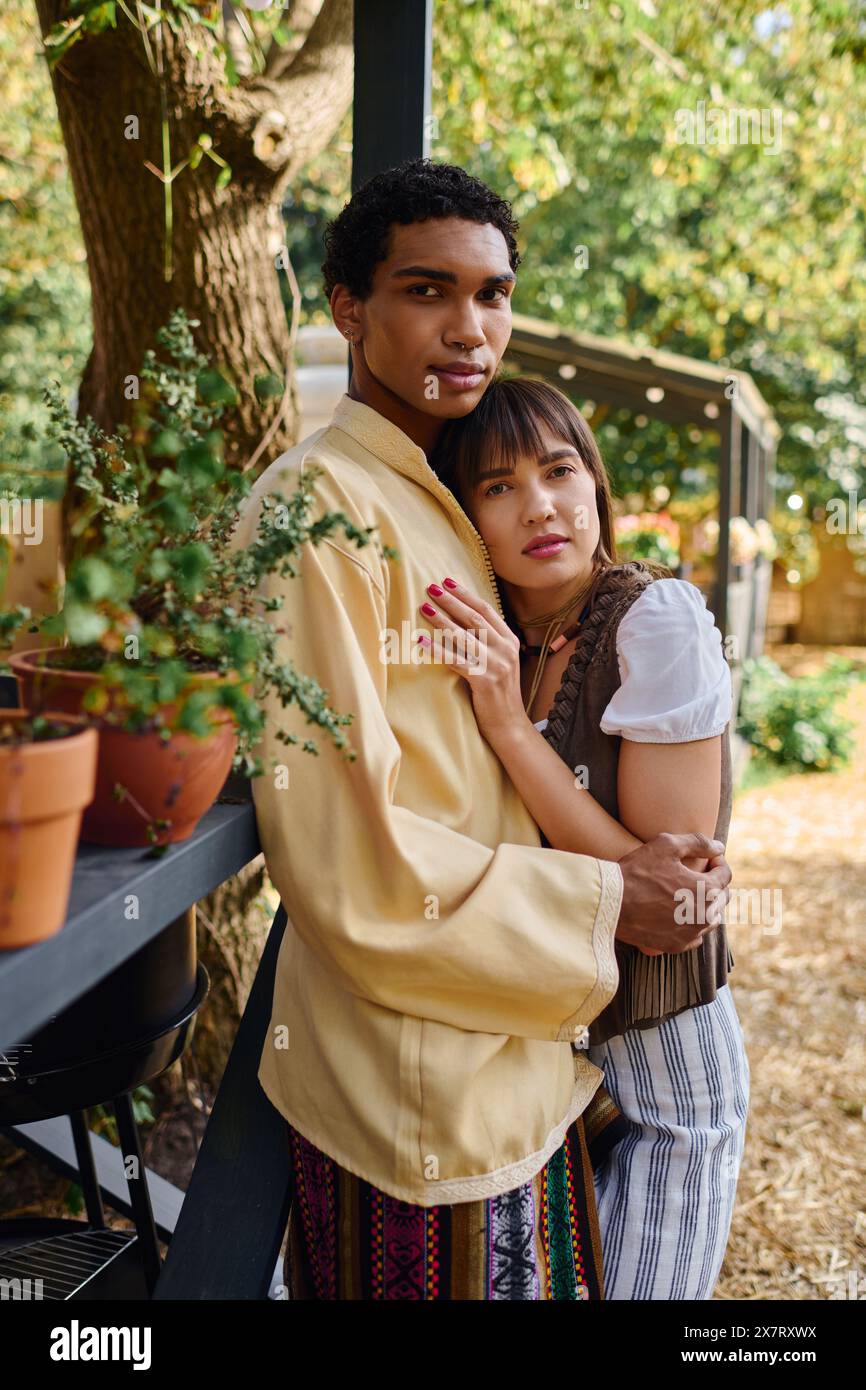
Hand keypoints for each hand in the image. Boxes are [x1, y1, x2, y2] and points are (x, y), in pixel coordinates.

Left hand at [418, 578, 525, 740]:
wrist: (509, 724)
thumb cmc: (499, 693)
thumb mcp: (501, 662)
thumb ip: (489, 642)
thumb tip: (464, 621)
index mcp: (509, 641)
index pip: (486, 611)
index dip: (466, 595)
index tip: (448, 582)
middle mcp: (504, 649)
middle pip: (473, 618)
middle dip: (451, 601)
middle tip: (431, 588)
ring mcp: (495, 664)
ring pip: (463, 636)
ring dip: (441, 620)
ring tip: (424, 607)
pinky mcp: (483, 680)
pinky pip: (455, 660)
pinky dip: (437, 649)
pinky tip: (421, 641)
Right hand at [616, 832, 731, 953]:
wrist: (610, 904)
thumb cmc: (637, 871)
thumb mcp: (666, 845)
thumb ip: (698, 843)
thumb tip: (720, 847)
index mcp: (707, 890)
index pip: (725, 874)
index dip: (718, 862)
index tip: (707, 857)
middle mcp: (705, 915)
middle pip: (722, 897)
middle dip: (714, 883)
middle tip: (696, 873)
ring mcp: (691, 934)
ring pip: (711, 918)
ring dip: (706, 905)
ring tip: (688, 893)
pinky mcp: (677, 945)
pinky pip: (696, 936)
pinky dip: (692, 924)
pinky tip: (679, 914)